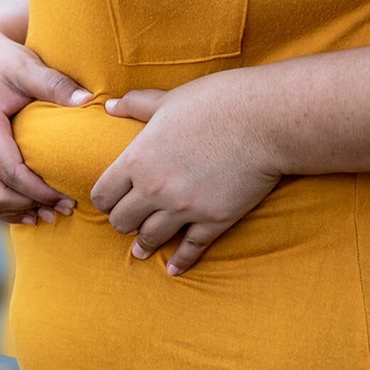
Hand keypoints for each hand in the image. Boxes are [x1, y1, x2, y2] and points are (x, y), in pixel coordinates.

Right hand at [0, 6, 91, 223]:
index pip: (10, 171)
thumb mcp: (27, 65)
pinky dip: (4, 210)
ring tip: (50, 213)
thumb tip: (89, 101)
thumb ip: (56, 84)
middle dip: (32, 206)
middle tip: (66, 207)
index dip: (39, 191)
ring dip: (17, 213)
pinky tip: (30, 212)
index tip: (69, 196)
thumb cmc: (1, 60)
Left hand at [90, 81, 280, 274]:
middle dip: (122, 222)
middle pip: (121, 221)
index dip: (104, 200)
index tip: (110, 201)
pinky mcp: (214, 220)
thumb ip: (135, 104)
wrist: (266, 120)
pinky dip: (180, 261)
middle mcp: (155, 189)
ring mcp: (184, 208)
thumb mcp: (168, 100)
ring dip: (144, 244)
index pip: (103, 194)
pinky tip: (173, 269)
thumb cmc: (215, 102)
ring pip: (150, 238)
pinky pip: (190, 248)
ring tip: (141, 249)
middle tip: (127, 221)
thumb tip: (108, 105)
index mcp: (138, 160)